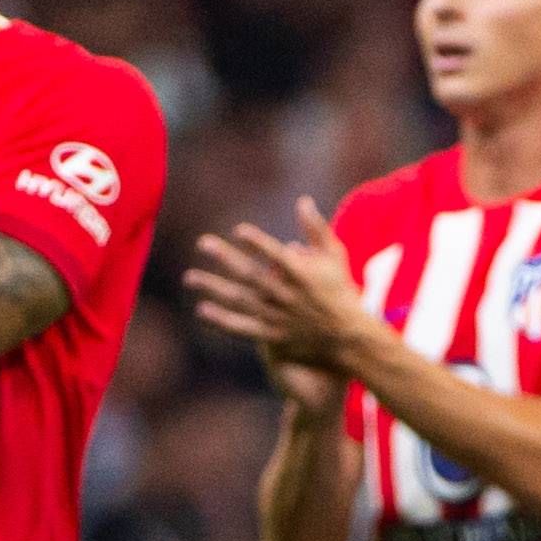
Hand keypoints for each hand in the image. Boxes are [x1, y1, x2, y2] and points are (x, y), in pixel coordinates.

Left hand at [184, 201, 377, 387]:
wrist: (349, 339)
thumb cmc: (341, 292)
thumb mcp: (335, 257)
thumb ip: (316, 229)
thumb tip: (302, 200)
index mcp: (301, 274)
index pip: (277, 255)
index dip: (258, 242)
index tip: (239, 231)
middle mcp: (286, 294)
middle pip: (251, 274)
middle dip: (225, 258)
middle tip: (202, 243)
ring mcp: (277, 316)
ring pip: (240, 300)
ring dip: (214, 287)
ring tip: (190, 278)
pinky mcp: (272, 335)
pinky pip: (242, 326)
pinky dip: (222, 319)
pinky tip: (202, 309)